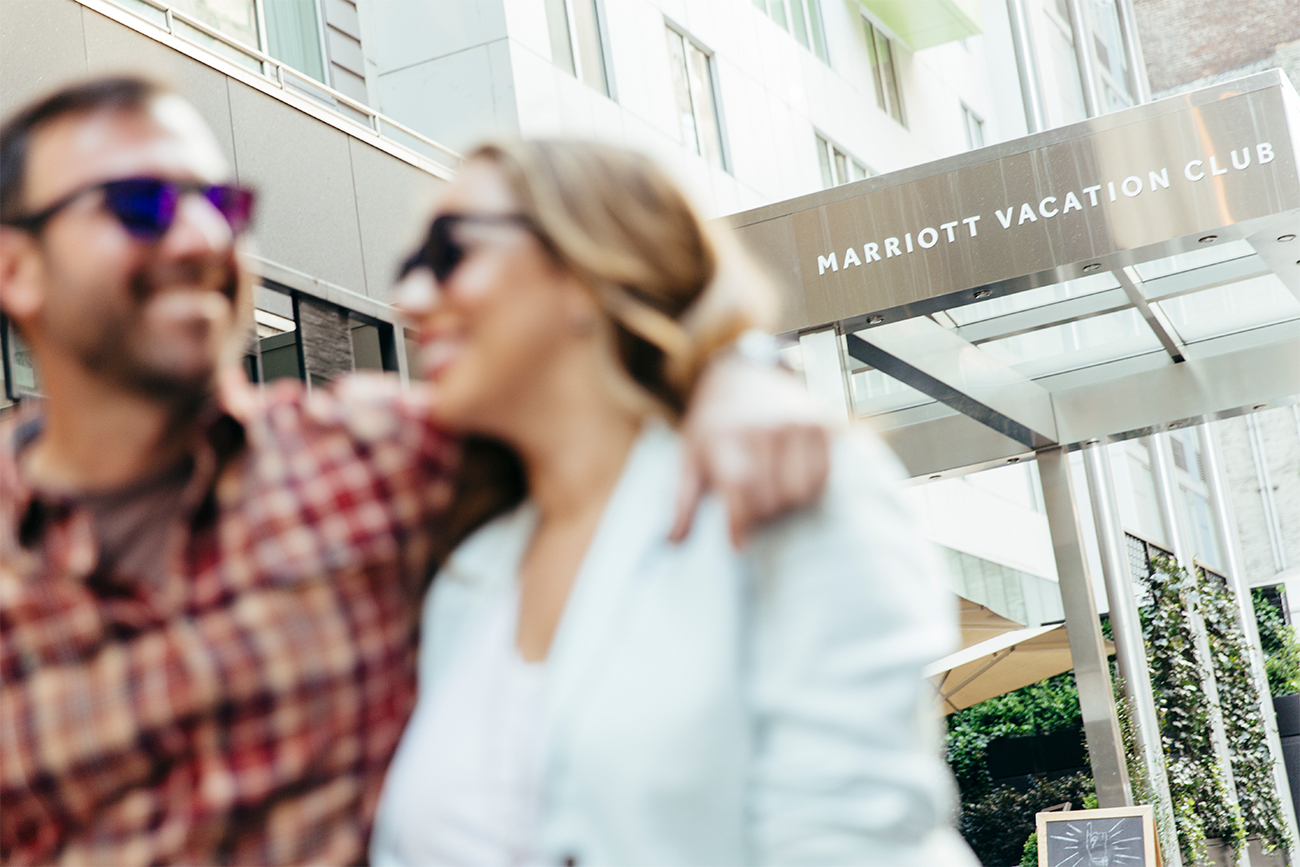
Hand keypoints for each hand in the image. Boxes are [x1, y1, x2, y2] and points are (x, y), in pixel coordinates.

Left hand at [671, 356, 834, 545]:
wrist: (747, 375)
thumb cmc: (714, 425)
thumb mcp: (690, 454)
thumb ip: (683, 500)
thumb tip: (673, 542)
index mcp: (726, 434)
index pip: (739, 488)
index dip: (739, 525)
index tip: (739, 547)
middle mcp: (764, 427)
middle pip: (770, 499)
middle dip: (759, 516)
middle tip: (751, 513)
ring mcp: (796, 424)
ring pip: (799, 494)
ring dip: (785, 507)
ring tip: (770, 497)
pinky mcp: (821, 424)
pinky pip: (822, 479)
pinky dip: (808, 490)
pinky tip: (791, 482)